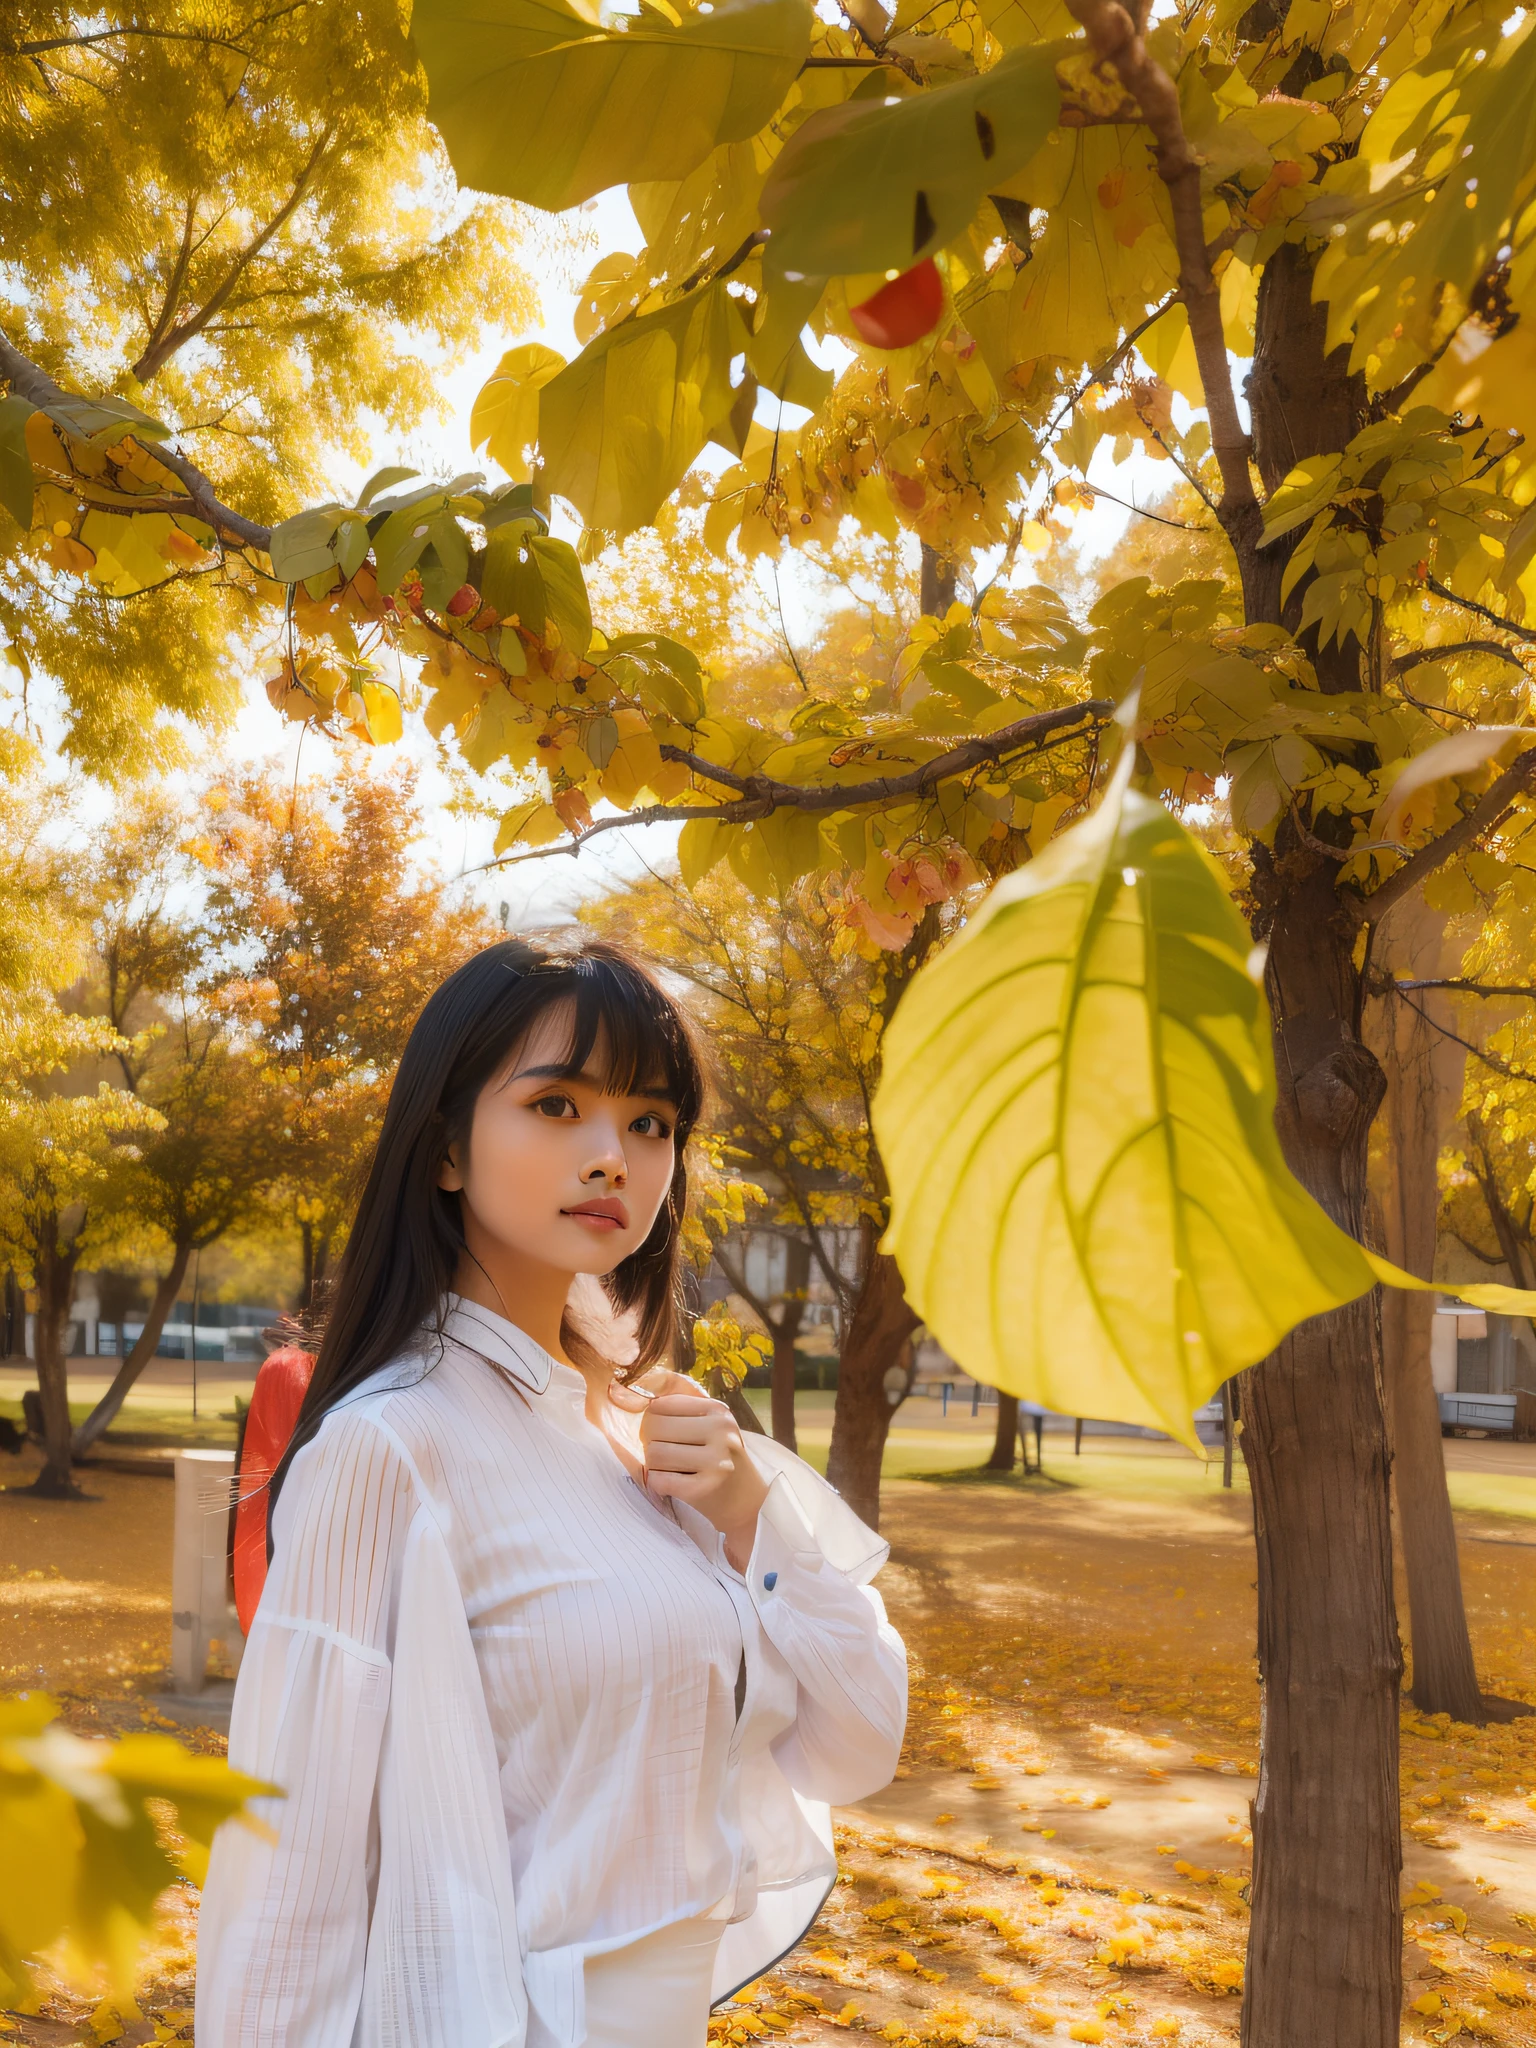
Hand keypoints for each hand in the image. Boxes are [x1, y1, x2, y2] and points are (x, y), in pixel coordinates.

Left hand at [639, 1392, 767, 1570]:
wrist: (746, 1500)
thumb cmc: (720, 1458)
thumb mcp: (712, 1425)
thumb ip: (682, 1409)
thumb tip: (639, 1397)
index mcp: (718, 1411)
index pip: (661, 1405)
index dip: (651, 1419)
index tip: (661, 1433)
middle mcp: (720, 1432)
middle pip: (654, 1427)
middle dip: (649, 1441)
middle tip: (662, 1452)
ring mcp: (714, 1461)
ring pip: (654, 1454)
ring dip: (653, 1464)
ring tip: (669, 1468)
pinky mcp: (703, 1489)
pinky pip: (659, 1480)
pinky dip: (657, 1482)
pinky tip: (670, 1483)